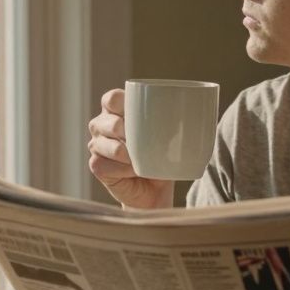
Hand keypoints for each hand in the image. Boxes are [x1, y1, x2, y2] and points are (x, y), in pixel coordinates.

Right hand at [87, 89, 173, 209]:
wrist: (156, 191)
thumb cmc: (162, 158)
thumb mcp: (169, 138)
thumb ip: (172, 124)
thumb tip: (192, 115)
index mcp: (118, 111)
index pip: (112, 98)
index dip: (121, 103)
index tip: (140, 113)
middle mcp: (102, 125)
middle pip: (105, 121)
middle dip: (123, 130)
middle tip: (140, 140)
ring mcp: (97, 145)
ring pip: (102, 144)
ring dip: (124, 152)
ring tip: (138, 159)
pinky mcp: (96, 165)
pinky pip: (102, 164)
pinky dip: (121, 168)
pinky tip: (134, 170)